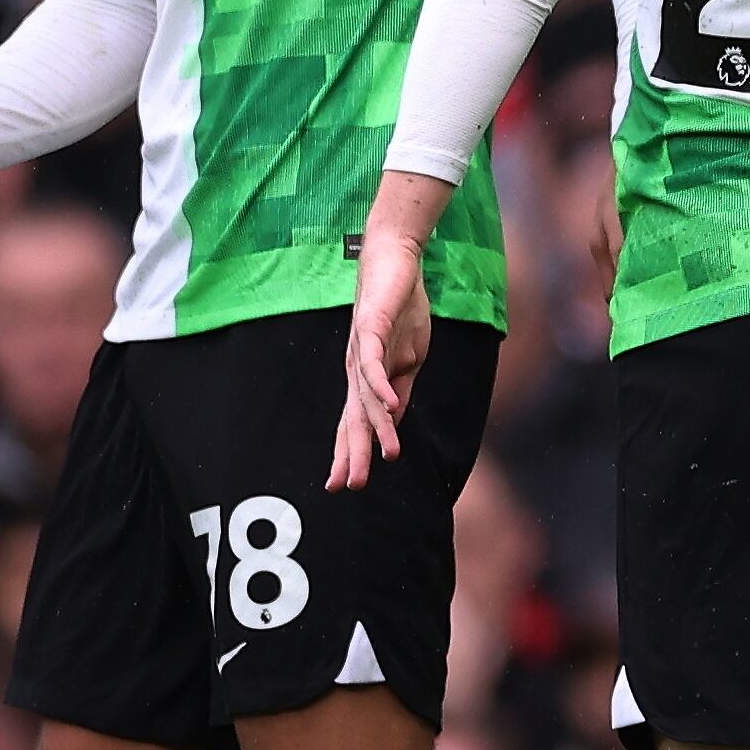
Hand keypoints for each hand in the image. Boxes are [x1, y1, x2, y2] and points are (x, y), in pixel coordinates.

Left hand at [329, 221, 435, 489]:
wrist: (395, 262)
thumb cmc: (400, 308)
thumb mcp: (408, 356)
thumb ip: (399, 386)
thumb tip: (393, 416)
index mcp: (365, 378)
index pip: (354, 423)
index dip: (347, 453)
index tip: (341, 486)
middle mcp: (356, 369)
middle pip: (353, 418)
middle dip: (352, 454)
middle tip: (350, 486)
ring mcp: (362, 350)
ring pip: (366, 397)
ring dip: (377, 427)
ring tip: (388, 454)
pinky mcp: (371, 328)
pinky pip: (374, 362)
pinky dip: (382, 385)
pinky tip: (390, 406)